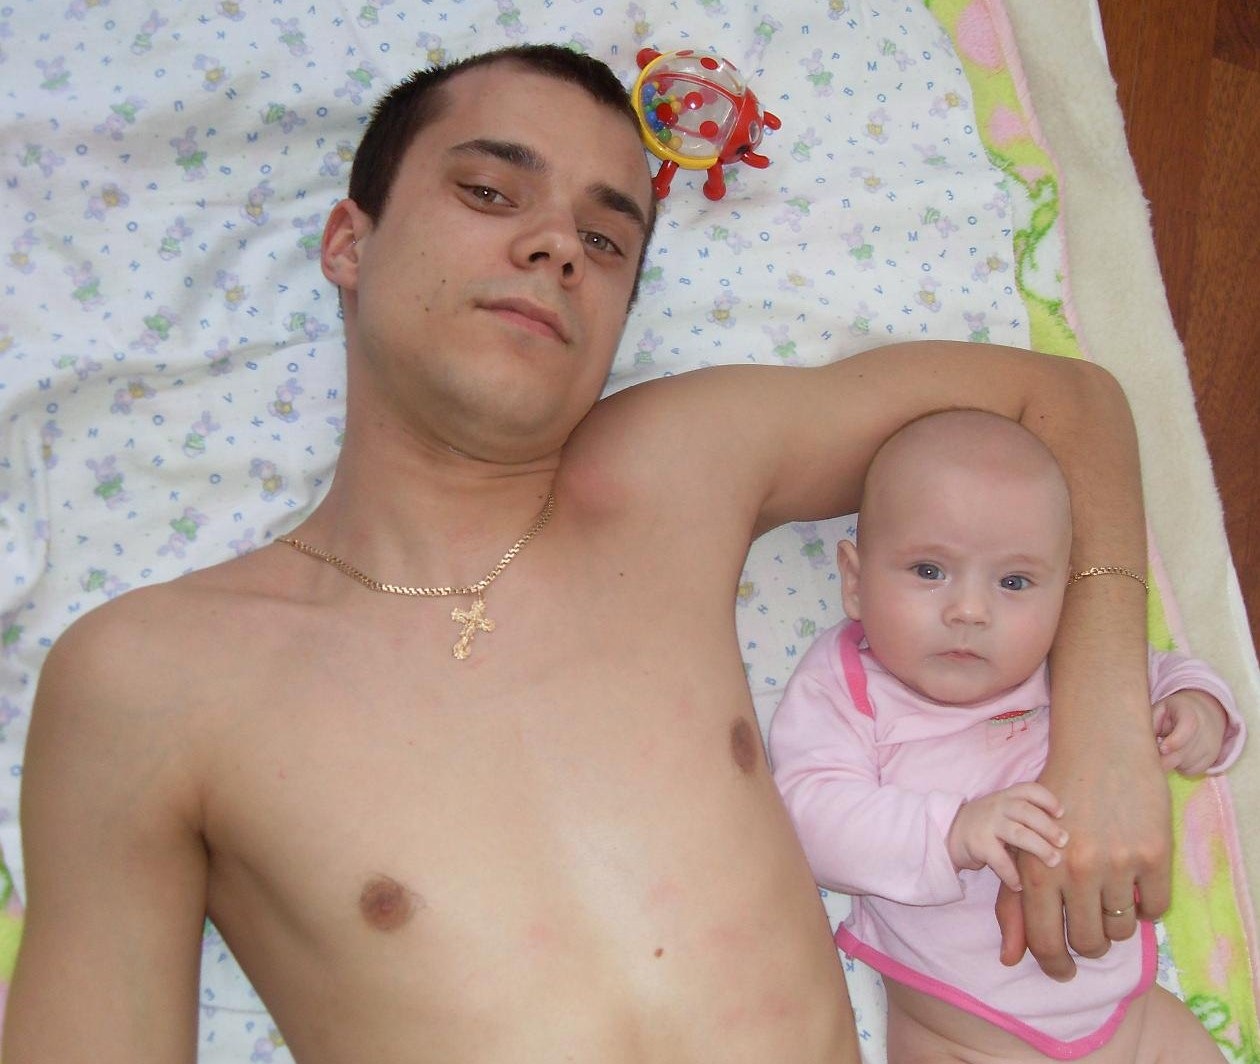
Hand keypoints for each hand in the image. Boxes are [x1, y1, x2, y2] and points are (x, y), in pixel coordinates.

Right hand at [947, 783, 1066, 891]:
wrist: (952, 833)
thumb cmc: (990, 825)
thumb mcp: (1006, 813)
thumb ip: (1029, 819)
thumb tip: (1067, 836)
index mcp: (1008, 796)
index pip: (1030, 790)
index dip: (1048, 799)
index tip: (1062, 813)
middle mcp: (998, 806)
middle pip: (1027, 812)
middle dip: (1048, 827)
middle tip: (1064, 842)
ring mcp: (987, 824)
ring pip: (1018, 833)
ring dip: (1039, 848)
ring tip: (1053, 862)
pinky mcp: (978, 843)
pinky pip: (999, 859)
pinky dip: (1012, 874)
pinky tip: (1020, 885)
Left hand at [1003, 740, 1169, 980]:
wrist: (1099, 749)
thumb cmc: (1055, 799)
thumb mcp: (1023, 846)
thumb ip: (1013, 905)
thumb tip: (1009, 959)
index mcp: (1039, 870)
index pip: (1046, 941)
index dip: (1054, 965)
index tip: (1062, 971)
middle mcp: (1078, 870)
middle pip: (1089, 943)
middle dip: (1089, 944)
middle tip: (1090, 928)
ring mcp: (1118, 864)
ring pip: (1123, 930)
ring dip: (1117, 921)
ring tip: (1109, 894)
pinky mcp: (1154, 855)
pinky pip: (1155, 909)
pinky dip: (1146, 905)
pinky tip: (1134, 883)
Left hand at [1153, 690, 1227, 775]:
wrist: (1204, 712)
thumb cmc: (1173, 711)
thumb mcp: (1160, 709)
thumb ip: (1152, 723)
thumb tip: (1144, 742)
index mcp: (1189, 713)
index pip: (1187, 728)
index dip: (1174, 741)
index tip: (1162, 749)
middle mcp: (1205, 730)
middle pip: (1185, 752)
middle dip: (1165, 759)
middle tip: (1149, 759)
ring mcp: (1211, 745)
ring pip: (1186, 764)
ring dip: (1172, 762)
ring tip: (1165, 750)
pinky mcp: (1212, 758)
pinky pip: (1192, 771)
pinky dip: (1181, 768)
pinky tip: (1175, 756)